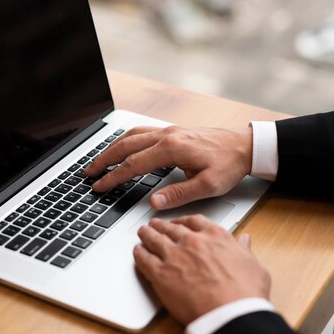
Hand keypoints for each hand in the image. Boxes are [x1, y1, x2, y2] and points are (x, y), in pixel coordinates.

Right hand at [84, 126, 252, 209]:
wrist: (244, 146)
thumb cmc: (229, 164)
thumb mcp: (208, 185)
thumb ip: (180, 194)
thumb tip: (154, 202)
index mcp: (173, 149)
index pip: (134, 164)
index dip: (113, 176)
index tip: (99, 186)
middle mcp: (167, 135)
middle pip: (126, 145)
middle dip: (104, 159)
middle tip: (89, 173)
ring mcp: (169, 130)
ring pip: (132, 135)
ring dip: (113, 147)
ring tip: (99, 160)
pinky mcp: (173, 131)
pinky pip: (142, 132)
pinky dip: (126, 139)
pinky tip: (122, 146)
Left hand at [133, 215, 271, 324]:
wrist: (230, 312)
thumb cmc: (245, 292)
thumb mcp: (253, 264)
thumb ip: (244, 250)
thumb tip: (244, 240)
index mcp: (215, 236)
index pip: (194, 221)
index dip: (183, 220)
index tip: (179, 222)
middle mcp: (192, 241)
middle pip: (171, 228)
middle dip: (162, 225)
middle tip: (156, 225)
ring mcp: (174, 256)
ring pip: (154, 239)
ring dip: (147, 234)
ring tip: (143, 233)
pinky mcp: (160, 274)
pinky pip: (144, 259)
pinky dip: (139, 254)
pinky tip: (137, 252)